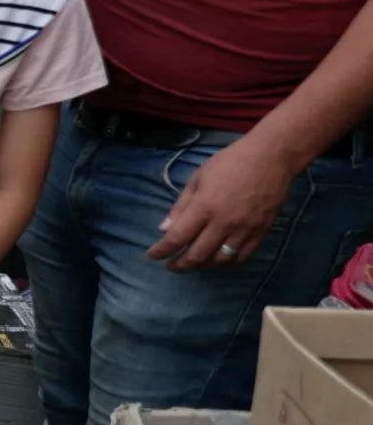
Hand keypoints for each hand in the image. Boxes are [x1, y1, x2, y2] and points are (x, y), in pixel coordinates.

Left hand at [150, 133, 301, 270]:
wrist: (271, 158)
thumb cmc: (230, 162)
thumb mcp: (198, 178)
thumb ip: (181, 206)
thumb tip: (164, 229)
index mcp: (204, 207)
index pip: (177, 238)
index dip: (162, 251)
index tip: (153, 256)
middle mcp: (223, 223)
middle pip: (197, 255)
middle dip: (180, 265)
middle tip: (171, 265)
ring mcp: (244, 230)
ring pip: (220, 260)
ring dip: (202, 266)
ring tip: (192, 264)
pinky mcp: (261, 232)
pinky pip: (242, 257)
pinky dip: (227, 264)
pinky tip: (218, 261)